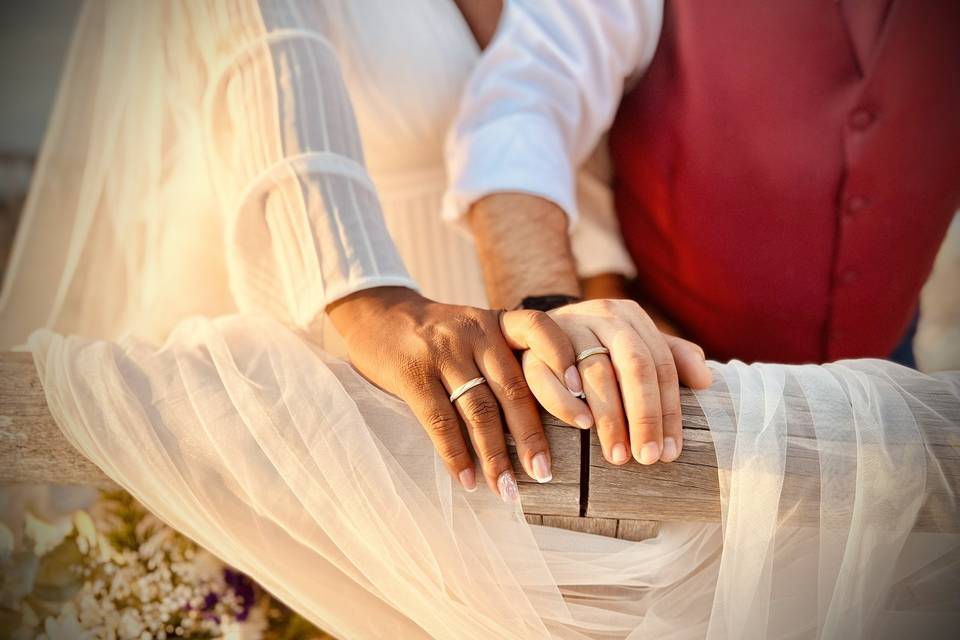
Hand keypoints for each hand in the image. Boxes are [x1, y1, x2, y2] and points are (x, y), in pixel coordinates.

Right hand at [326, 287, 582, 499]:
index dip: (564, 360)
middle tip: (545, 474)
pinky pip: (440, 419)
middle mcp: (476, 332)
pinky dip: (456, 455)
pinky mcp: (413, 373)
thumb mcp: (478, 331)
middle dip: (532, 436)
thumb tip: (553, 418)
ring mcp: (443, 351)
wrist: (377, 313)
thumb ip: (508, 360)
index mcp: (498, 321)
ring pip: (479, 410)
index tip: (579, 401)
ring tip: (507, 491)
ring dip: (495, 456)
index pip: (540, 329)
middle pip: (512, 387)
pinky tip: (468, 480)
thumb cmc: (439, 334)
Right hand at [520, 299, 711, 465]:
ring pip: (595, 370)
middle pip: (634, 364)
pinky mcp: (531, 344)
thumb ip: (671, 358)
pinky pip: (548, 374)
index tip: (671, 451)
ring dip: (609, 416)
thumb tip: (706, 379)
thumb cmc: (593, 347)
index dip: (668, 410)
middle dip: (644, 415)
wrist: (535, 328)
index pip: (659, 364)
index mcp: (629, 317)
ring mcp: (566, 326)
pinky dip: (564, 400)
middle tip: (648, 458)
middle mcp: (601, 315)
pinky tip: (580, 425)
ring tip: (617, 454)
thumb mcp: (633, 347)